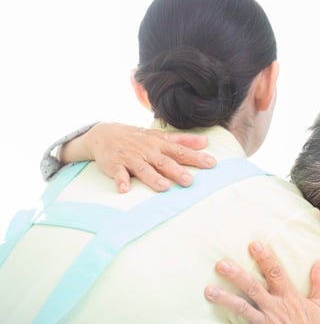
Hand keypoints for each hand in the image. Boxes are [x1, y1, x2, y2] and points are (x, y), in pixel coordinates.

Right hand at [65, 122, 216, 192]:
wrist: (104, 133)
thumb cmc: (138, 139)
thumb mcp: (160, 137)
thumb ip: (182, 141)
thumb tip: (206, 142)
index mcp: (160, 145)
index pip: (180, 151)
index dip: (196, 157)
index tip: (212, 163)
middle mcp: (147, 151)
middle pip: (164, 162)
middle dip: (177, 171)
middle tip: (189, 181)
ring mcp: (131, 158)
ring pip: (143, 169)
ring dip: (153, 178)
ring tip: (163, 187)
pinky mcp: (115, 165)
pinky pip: (118, 173)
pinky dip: (120, 180)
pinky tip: (124, 189)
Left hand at [205, 242, 319, 323]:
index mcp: (290, 299)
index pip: (276, 274)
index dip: (265, 259)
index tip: (254, 245)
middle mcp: (276, 309)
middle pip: (253, 288)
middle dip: (236, 275)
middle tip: (220, 264)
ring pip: (242, 309)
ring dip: (224, 300)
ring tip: (208, 291)